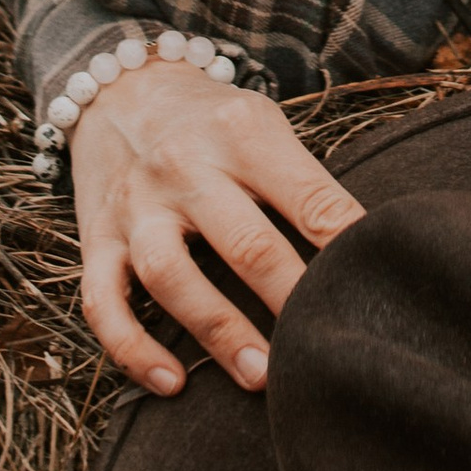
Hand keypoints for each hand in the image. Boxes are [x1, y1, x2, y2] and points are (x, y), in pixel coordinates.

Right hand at [73, 59, 364, 394]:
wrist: (119, 88)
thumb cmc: (212, 121)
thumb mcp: (263, 125)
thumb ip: (304, 181)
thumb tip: (365, 253)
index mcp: (241, 134)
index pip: (308, 198)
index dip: (346, 247)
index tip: (374, 288)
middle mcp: (184, 165)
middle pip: (245, 242)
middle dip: (290, 301)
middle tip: (324, 348)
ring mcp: (135, 204)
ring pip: (171, 275)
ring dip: (218, 332)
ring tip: (261, 378)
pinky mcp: (96, 237)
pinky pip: (103, 300)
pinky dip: (132, 347)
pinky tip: (172, 382)